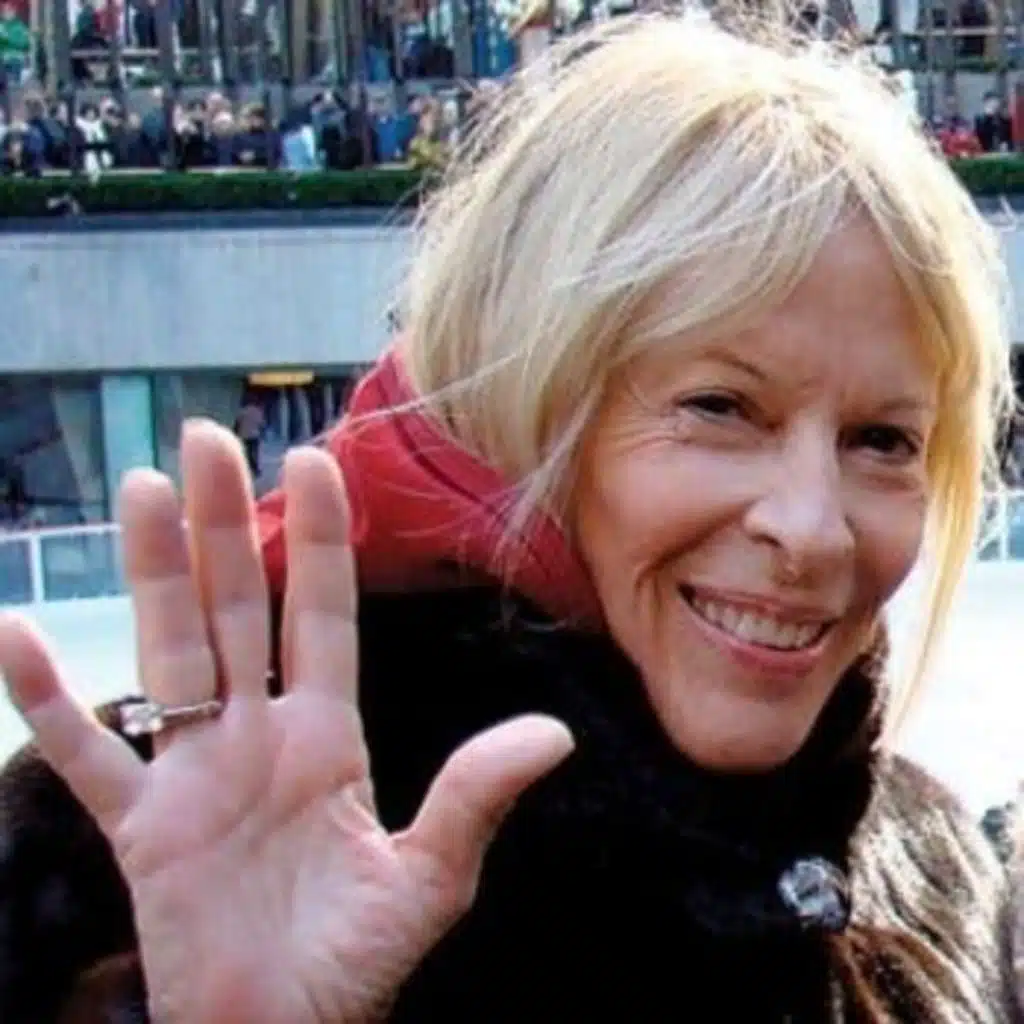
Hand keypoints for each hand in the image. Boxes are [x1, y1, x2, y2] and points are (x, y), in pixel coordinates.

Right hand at [0, 421, 573, 1023]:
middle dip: (223, 527)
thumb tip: (555, 735)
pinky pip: (87, 753)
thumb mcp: (428, 880)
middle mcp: (259, 735)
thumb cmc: (356, 965)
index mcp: (328, 737)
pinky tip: (15, 635)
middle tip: (207, 440)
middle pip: (236, 608)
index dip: (317, 541)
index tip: (311, 462)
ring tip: (143, 491)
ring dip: (153, 573)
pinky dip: (47, 701)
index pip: (320, 615)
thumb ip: (475, 799)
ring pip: (169, 649)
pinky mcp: (142, 827)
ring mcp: (196, 773)